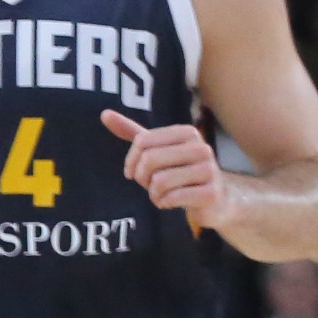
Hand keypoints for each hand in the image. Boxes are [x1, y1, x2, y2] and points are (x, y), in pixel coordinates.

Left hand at [102, 111, 227, 218]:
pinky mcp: (210, 193)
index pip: (142, 141)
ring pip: (159, 181)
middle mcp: (201, 148)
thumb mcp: (157, 150)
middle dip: (142, 177)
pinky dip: (163, 203)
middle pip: (150, 159)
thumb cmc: (178, 171)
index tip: (134, 171)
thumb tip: (104, 114)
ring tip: (161, 194)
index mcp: (187, 133)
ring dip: (153, 193)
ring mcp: (209, 170)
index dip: (131, 161)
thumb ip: (132, 133)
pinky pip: (171, 198)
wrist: (213, 199)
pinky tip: (170, 202)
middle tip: (149, 184)